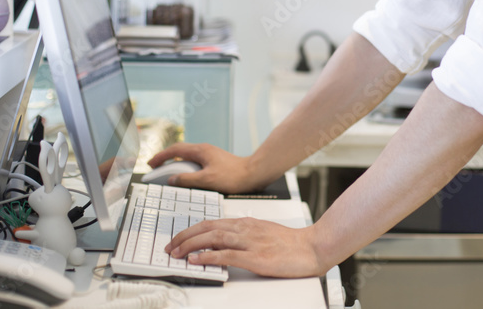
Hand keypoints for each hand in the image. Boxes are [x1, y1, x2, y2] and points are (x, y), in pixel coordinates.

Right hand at [147, 142, 260, 193]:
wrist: (253, 174)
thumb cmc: (233, 176)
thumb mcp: (207, 180)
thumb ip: (187, 180)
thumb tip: (171, 180)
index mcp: (200, 150)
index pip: (175, 150)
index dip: (161, 157)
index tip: (150, 164)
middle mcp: (204, 149)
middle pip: (179, 151)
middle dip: (165, 158)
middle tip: (154, 168)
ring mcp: (209, 154)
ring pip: (187, 156)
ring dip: (175, 163)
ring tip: (166, 173)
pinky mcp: (214, 160)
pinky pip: (194, 161)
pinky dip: (184, 167)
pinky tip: (184, 176)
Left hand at [166, 217, 324, 277]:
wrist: (312, 247)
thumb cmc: (290, 243)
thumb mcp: (262, 233)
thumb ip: (243, 235)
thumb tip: (222, 243)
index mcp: (246, 223)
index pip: (211, 222)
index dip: (191, 230)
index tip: (178, 239)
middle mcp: (246, 229)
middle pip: (208, 228)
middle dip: (185, 237)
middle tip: (170, 247)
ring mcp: (251, 242)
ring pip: (214, 238)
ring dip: (192, 245)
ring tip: (177, 253)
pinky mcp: (256, 257)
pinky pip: (228, 255)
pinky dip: (209, 256)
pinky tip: (198, 260)